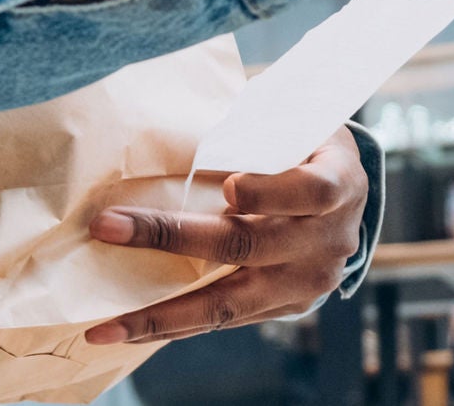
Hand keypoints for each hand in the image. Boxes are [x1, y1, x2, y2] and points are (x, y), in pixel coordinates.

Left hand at [83, 127, 367, 343]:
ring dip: (160, 314)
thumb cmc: (306, 143)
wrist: (349, 197)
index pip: (311, 192)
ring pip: (228, 302)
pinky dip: (175, 325)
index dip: (270, 192)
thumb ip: (253, 127)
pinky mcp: (285, 308)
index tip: (229, 186)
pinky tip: (130, 331)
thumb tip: (172, 128)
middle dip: (172, 237)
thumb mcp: (296, 121)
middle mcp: (327, 242)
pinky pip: (223, 319)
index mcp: (338, 184)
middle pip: (248, 245)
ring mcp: (306, 283)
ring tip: (105, 326)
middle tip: (108, 227)